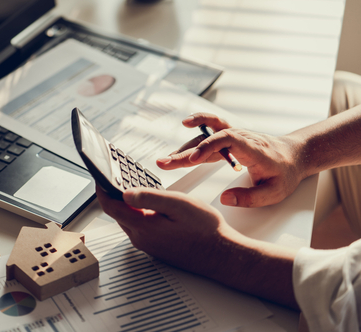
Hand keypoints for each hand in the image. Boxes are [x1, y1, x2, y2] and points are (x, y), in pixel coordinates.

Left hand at [95, 186, 230, 276]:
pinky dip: (139, 214)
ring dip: (128, 204)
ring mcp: (149, 245)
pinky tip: (150, 205)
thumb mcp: (178, 204)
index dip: (102, 189)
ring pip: (130, 220)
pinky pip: (141, 227)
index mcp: (143, 227)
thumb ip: (149, 198)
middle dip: (114, 195)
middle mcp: (142, 239)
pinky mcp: (157, 247)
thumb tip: (125, 193)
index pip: (111, 207)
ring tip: (132, 187)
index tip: (99, 176)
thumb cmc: (206, 230)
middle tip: (116, 177)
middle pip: (118, 213)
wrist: (223, 255)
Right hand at [156, 112, 305, 207]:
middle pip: (210, 140)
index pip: (228, 140)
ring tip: (165, 160)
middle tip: (165, 162)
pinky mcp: (230, 137)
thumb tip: (225, 198)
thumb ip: (250, 197)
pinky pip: (211, 129)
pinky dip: (197, 127)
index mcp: (254, 150)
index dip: (208, 147)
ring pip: (207, 137)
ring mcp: (235, 136)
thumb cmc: (285, 173)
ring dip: (185, 147)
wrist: (294, 155)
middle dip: (186, 152)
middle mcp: (242, 138)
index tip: (192, 160)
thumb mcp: (275, 193)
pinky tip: (184, 128)